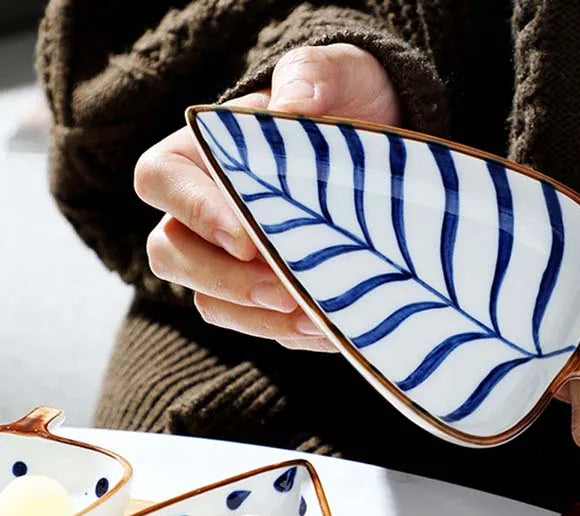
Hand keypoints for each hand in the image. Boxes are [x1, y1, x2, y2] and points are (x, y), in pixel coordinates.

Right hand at [135, 44, 400, 350]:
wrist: (380, 157)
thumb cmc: (345, 106)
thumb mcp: (339, 76)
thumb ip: (313, 78)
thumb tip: (296, 104)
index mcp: (201, 153)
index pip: (161, 180)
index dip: (195, 212)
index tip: (248, 239)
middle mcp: (201, 212)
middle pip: (170, 254)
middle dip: (227, 280)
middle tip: (286, 289)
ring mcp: (227, 260)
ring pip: (211, 303)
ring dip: (259, 318)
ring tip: (316, 317)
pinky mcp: (262, 297)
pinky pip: (258, 328)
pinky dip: (290, 334)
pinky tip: (331, 327)